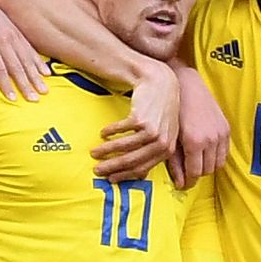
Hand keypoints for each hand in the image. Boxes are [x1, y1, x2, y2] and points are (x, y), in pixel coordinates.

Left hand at [0, 0, 48, 100]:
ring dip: (36, 75)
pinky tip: (46, 72)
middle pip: (16, 66)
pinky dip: (38, 61)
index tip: (12, 99)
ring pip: (26, 59)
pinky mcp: (17, 32)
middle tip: (34, 100)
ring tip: (44, 90)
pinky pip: (30, 49)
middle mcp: (3, 41)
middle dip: (26, 84)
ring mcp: (12, 36)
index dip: (6, 85)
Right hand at [92, 63, 178, 182]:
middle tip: (97, 171)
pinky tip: (102, 133)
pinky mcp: (141, 119)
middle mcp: (161, 143)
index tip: (110, 179)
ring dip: (106, 151)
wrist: (162, 83)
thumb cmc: (162, 110)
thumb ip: (155, 152)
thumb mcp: (164, 133)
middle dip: (111, 168)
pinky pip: (120, 130)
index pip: (142, 169)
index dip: (124, 175)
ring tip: (94, 153)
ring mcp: (152, 131)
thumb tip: (141, 176)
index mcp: (166, 150)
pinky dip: (109, 132)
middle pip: (131, 161)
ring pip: (123, 147)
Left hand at [168, 68, 228, 188]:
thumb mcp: (170, 137)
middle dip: (197, 174)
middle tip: (187, 171)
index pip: (195, 173)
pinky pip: (225, 152)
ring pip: (218, 164)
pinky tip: (206, 152)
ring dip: (207, 166)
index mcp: (194, 142)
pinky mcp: (226, 128)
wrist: (186, 85)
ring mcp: (221, 133)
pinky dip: (216, 157)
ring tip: (196, 161)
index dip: (188, 182)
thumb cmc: (173, 110)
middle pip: (207, 170)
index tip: (182, 185)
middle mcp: (211, 139)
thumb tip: (179, 184)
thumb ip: (174, 162)